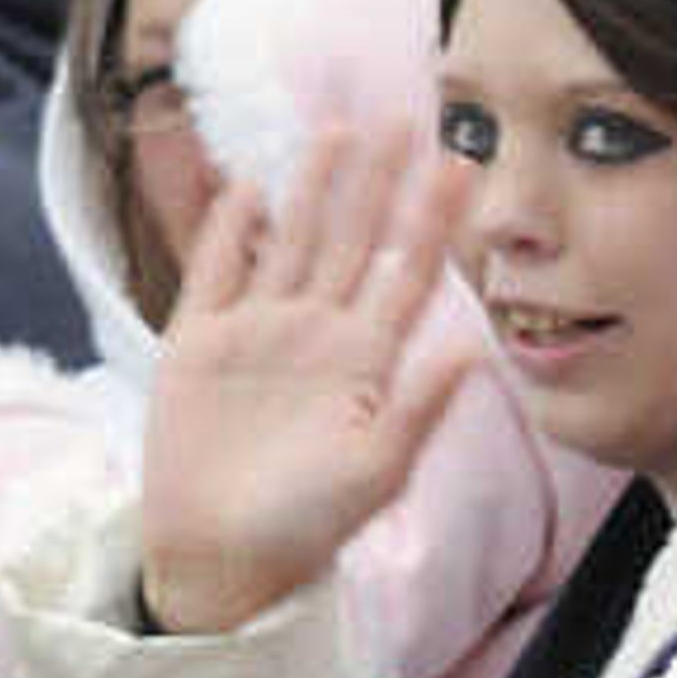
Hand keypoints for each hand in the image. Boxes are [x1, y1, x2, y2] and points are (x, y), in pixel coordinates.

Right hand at [138, 121, 472, 636]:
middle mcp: (317, 337)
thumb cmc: (305, 530)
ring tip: (337, 129)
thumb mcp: (376, 471)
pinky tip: (247, 183)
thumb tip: (478, 350)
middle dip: (378, 180)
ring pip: (291, 240)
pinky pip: (217, 270)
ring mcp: (258, 333)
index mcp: (366, 364)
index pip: (408, 274)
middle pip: (354, 240)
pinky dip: (229, 227)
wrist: (220, 561)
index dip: (433, 219)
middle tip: (404, 116)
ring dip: (313, 187)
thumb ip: (420, 407)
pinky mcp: (199, 343)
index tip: (462, 162)